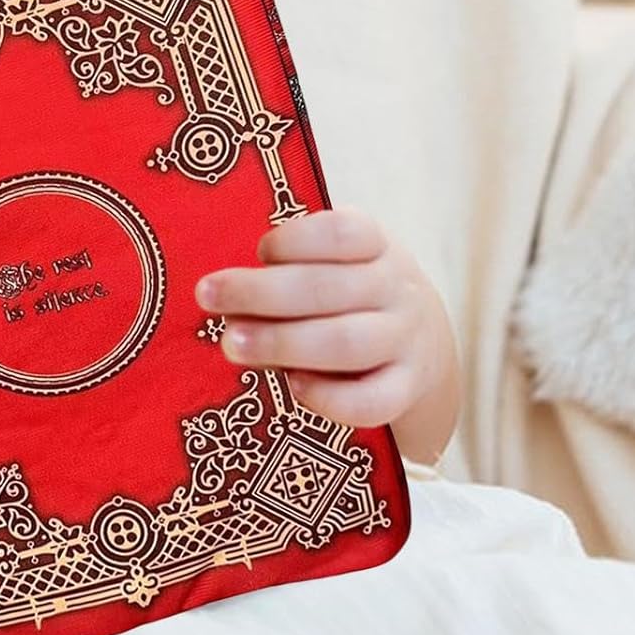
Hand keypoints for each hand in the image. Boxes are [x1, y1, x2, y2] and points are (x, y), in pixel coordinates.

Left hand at [194, 205, 458, 452]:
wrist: (425, 345)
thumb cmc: (354, 293)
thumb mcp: (338, 263)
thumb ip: (292, 270)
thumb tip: (224, 294)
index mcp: (377, 245)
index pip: (342, 233)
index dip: (295, 239)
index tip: (260, 251)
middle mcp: (396, 289)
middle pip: (329, 289)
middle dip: (261, 293)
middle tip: (208, 297)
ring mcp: (406, 341)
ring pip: (346, 344)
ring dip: (281, 343)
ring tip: (231, 344)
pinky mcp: (406, 389)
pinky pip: (371, 401)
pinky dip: (329, 397)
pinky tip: (292, 386)